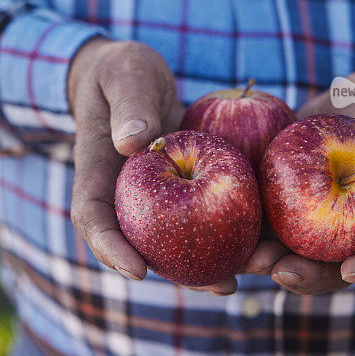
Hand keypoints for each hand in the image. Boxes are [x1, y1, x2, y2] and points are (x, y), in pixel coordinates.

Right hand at [67, 39, 237, 294]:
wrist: (131, 75)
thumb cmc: (120, 70)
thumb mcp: (124, 73)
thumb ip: (130, 103)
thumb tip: (133, 142)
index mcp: (98, 170)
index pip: (92, 216)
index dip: (110, 247)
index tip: (137, 271)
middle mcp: (125, 193)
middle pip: (142, 243)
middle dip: (180, 271)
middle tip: (220, 285)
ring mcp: (154, 196)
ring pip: (175, 238)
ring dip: (210, 261)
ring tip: (251, 274)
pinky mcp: (181, 189)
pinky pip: (202, 214)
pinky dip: (229, 231)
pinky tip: (262, 241)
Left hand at [245, 63, 354, 293]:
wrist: (346, 98)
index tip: (353, 271)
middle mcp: (353, 228)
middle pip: (336, 266)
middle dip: (309, 276)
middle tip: (283, 272)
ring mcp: (317, 220)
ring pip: (296, 254)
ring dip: (271, 263)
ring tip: (248, 261)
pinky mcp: (285, 204)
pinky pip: (268, 225)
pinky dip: (248, 232)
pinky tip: (226, 231)